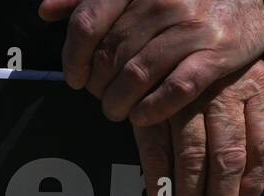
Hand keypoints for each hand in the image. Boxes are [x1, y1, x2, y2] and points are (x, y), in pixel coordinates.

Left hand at [38, 0, 263, 125]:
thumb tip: (47, 10)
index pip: (88, 22)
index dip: (74, 57)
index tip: (74, 77)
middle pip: (111, 55)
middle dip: (98, 85)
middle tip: (98, 99)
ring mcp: (191, 26)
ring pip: (139, 75)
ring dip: (120, 102)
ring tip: (115, 112)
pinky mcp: (217, 53)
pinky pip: (176, 88)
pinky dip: (153, 108)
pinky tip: (141, 117)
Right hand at [131, 59, 263, 195]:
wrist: (191, 16)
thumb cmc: (223, 66)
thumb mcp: (252, 86)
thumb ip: (255, 132)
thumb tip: (245, 193)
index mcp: (256, 89)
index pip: (263, 147)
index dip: (251, 188)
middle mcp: (224, 92)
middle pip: (227, 157)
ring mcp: (187, 96)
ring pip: (192, 155)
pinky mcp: (155, 99)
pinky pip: (155, 145)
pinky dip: (157, 177)